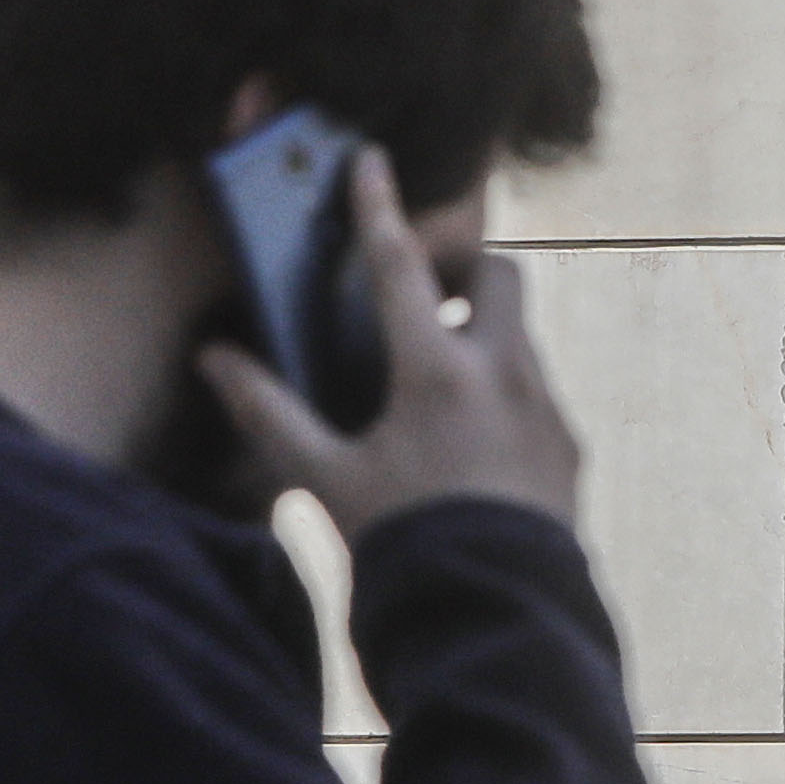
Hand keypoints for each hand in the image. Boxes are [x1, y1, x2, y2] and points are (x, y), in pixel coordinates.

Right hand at [201, 146, 583, 543]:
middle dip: (466, 271)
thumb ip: (269, 412)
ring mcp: (547, 411)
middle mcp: (505, 377)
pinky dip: (502, 394)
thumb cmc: (403, 546)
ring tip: (432, 386)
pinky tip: (467, 442)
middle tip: (423, 300)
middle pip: (501, 276)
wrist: (494, 619)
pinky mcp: (570, 449)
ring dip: (480, 338)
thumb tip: (214, 359)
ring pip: (520, 338)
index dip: (380, 210)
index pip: (401, 267)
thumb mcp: (325, 479)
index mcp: (437, 374)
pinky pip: (537, 395)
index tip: (374, 163)